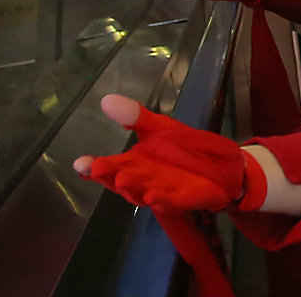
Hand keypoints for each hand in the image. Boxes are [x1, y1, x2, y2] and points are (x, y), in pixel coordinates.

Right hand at [72, 94, 250, 211]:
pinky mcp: (182, 198)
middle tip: (97, 169)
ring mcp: (161, 191)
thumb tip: (105, 99)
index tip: (79, 164)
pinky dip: (161, 201)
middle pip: (121, 181)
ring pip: (141, 193)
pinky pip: (170, 201)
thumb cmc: (183, 148)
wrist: (221, 164)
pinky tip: (153, 197)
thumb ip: (134, 117)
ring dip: (132, 188)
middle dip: (109, 177)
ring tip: (122, 179)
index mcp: (134, 163)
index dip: (93, 167)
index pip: (109, 167)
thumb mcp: (158, 128)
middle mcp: (142, 180)